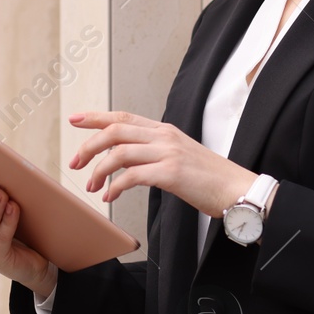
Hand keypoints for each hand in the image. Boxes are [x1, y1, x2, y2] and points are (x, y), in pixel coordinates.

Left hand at [68, 110, 259, 219]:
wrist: (238, 189)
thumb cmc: (210, 179)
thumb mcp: (180, 157)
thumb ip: (155, 153)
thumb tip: (128, 163)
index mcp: (165, 131)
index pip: (123, 117)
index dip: (96, 117)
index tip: (76, 119)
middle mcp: (164, 136)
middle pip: (115, 131)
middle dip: (88, 146)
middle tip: (75, 163)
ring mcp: (168, 152)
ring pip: (119, 152)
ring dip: (98, 170)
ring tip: (92, 186)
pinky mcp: (171, 172)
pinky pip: (132, 175)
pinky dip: (115, 186)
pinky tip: (110, 196)